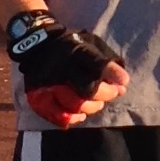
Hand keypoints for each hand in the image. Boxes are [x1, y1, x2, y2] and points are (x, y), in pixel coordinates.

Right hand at [7, 10, 127, 129]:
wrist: (35, 45)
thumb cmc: (70, 46)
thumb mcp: (89, 42)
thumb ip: (106, 59)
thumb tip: (123, 82)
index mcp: (74, 51)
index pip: (96, 64)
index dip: (112, 74)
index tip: (124, 82)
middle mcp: (60, 69)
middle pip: (88, 90)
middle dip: (106, 94)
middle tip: (112, 93)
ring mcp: (47, 85)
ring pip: (75, 105)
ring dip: (92, 107)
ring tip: (97, 103)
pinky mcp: (38, 97)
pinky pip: (57, 115)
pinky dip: (72, 118)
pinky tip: (81, 115)